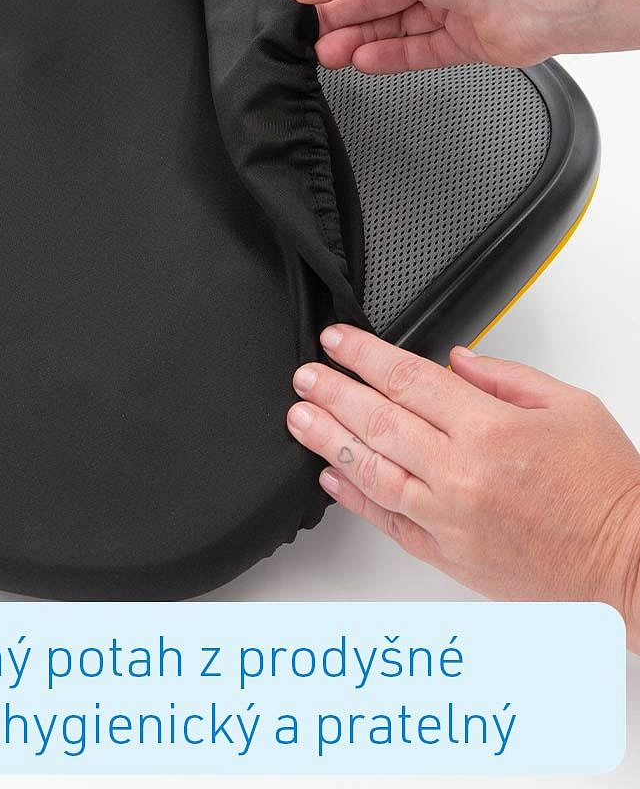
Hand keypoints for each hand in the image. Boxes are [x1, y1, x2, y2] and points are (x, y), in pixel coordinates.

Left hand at [286, 324, 639, 651]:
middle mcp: (462, 474)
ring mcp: (449, 518)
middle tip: (304, 376)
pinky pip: (387, 521)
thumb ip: (504, 377)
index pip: (408, 380)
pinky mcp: (447, 554)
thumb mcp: (570, 407)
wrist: (628, 564)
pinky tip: (331, 476)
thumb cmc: (606, 488)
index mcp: (491, 430)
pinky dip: (354, 497)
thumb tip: (454, 361)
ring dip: (328, 441)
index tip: (336, 342)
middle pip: (378, 422)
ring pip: (371, 471)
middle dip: (333, 393)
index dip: (364, 356)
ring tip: (299, 418)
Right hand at [287, 0, 639, 72]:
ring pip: (395, 27)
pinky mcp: (470, 40)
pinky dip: (388, 58)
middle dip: (339, 20)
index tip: (302, 11)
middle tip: (311, 41)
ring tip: (328, 56)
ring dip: (358, 42)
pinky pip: (420, 52)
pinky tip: (362, 63)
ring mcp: (456, 2)